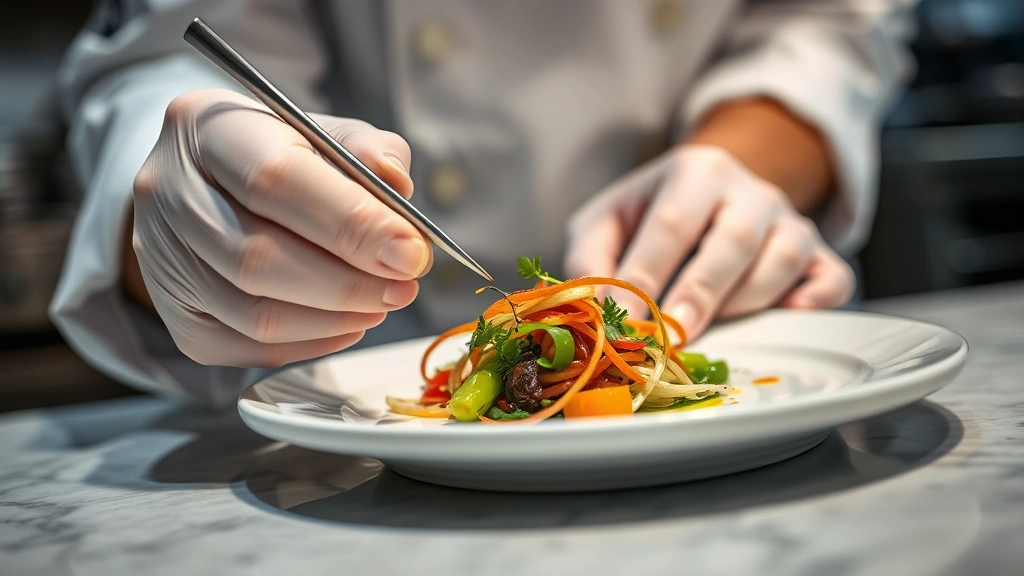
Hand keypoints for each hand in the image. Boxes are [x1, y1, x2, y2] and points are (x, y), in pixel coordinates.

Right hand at [129, 89, 431, 366]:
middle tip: (405, 287)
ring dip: (334, 318)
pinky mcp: (176, 314)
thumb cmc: (283, 155)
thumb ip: (367, 152)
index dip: (351, 224)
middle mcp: (166, 192)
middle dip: (347, 283)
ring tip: (382, 302)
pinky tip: (347, 322)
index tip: (412, 253)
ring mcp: (160, 259)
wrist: (212, 182)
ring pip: (252, 314)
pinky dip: (309, 342)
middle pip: (257, 259)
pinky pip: (245, 346)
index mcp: (207, 128)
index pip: (276, 179)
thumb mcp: (326, 132)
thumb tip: (397, 190)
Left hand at [565, 144, 853, 337]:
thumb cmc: (650, 214)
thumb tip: (590, 306)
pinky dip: (815, 302)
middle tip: (672, 336)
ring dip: (743, 302)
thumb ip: (590, 257)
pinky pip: (831, 279)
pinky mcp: (820, 253)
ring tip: (709, 324)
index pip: (670, 226)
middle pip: (732, 241)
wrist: (711, 191)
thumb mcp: (607, 221)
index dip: (644, 278)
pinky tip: (786, 315)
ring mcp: (790, 221)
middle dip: (699, 293)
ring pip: (780, 263)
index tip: (624, 324)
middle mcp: (750, 189)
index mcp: (694, 171)